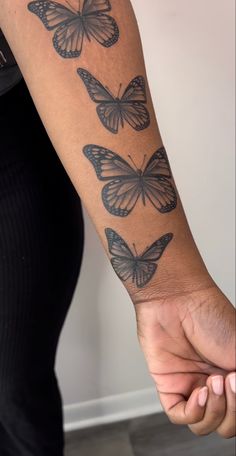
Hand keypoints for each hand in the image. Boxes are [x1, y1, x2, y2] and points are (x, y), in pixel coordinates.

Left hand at [134, 284, 235, 437]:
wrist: (177, 300)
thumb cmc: (209, 315)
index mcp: (232, 376)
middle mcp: (213, 384)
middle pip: (226, 423)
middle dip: (231, 409)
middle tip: (227, 380)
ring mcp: (192, 385)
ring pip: (205, 424)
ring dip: (213, 410)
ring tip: (212, 381)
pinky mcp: (169, 385)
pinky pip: (181, 416)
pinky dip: (194, 411)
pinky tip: (198, 391)